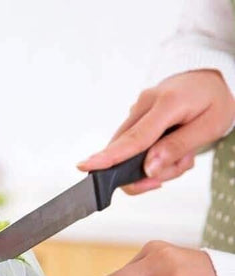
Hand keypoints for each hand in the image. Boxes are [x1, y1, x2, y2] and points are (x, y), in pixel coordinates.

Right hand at [78, 70, 234, 194]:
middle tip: (177, 168)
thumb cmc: (213, 100)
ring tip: (181, 155)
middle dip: (146, 171)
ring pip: (129, 152)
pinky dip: (150, 156)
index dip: (110, 156)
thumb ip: (177, 147)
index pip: (134, 138)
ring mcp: (136, 109)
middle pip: (128, 150)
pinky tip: (169, 149)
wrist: (210, 78)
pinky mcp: (134, 117)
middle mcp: (144, 104)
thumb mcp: (211, 126)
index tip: (87, 166)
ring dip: (153, 164)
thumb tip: (148, 169)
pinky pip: (133, 147)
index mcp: (166, 103)